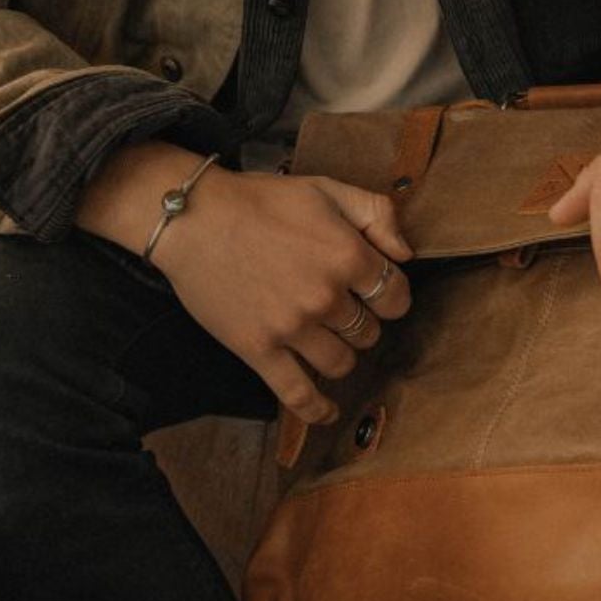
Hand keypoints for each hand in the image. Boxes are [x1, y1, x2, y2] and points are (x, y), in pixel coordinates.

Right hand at [148, 168, 414, 427]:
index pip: (395, 296)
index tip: (378, 293)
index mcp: (347, 254)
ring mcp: (293, 327)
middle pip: (369, 331)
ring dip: (341, 353)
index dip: (391, 296)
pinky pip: (298, 394)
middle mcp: (326, 296)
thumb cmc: (260, 201)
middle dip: (361, 321)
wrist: (194, 219)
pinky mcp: (260, 350)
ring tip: (326, 338)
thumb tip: (406, 253)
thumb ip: (376, 214)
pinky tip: (327, 412)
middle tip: (341, 308)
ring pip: (341, 363)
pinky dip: (317, 409)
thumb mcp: (326, 189)